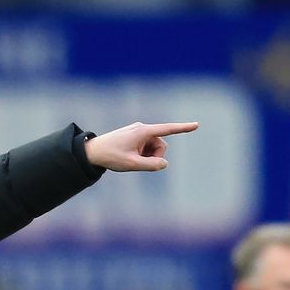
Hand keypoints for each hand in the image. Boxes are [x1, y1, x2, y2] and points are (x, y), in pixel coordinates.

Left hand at [85, 121, 199, 171]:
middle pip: (161, 145)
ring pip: (154, 147)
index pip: (167, 129)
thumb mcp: (132, 164)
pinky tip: (129, 156)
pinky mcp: (135, 136)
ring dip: (147, 156)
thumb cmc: (111, 156)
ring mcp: (139, 131)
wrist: (93, 151)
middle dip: (154, 156)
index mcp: (143, 131)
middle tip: (137, 162)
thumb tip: (164, 164)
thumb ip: (151, 165)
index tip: (197, 125)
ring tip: (131, 159)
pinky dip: (142, 154)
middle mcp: (142, 128)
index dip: (183, 128)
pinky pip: (146, 147)